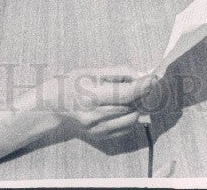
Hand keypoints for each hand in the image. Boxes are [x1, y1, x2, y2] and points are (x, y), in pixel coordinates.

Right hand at [15, 65, 155, 140]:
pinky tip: (125, 107)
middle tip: (144, 83)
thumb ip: (118, 72)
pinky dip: (131, 117)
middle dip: (142, 94)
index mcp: (91, 95)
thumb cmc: (72, 82)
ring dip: (137, 106)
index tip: (153, 78)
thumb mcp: (92, 70)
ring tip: (132, 95)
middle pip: (131, 106)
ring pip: (131, 119)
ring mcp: (97, 129)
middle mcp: (94, 115)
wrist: (53, 105)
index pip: (125, 94)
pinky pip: (126, 128)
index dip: (143, 86)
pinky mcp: (100, 137)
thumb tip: (140, 74)